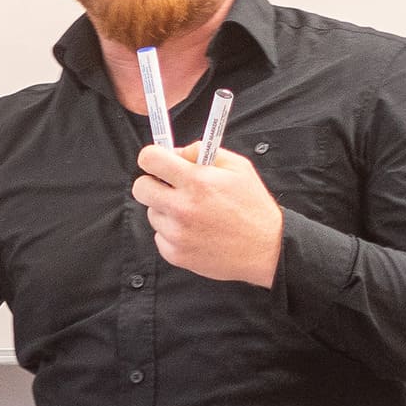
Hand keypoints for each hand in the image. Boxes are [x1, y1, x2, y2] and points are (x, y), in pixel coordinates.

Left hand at [133, 143, 282, 286]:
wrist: (266, 250)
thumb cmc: (253, 208)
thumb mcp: (238, 167)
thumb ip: (203, 151)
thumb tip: (177, 152)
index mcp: (197, 181)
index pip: (149, 159)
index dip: (152, 157)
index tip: (158, 161)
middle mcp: (182, 207)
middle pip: (140, 187)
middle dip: (152, 183)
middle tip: (170, 186)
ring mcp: (176, 233)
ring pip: (152, 212)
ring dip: (166, 209)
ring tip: (193, 213)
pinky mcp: (175, 254)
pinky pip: (160, 236)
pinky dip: (172, 232)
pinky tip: (195, 231)